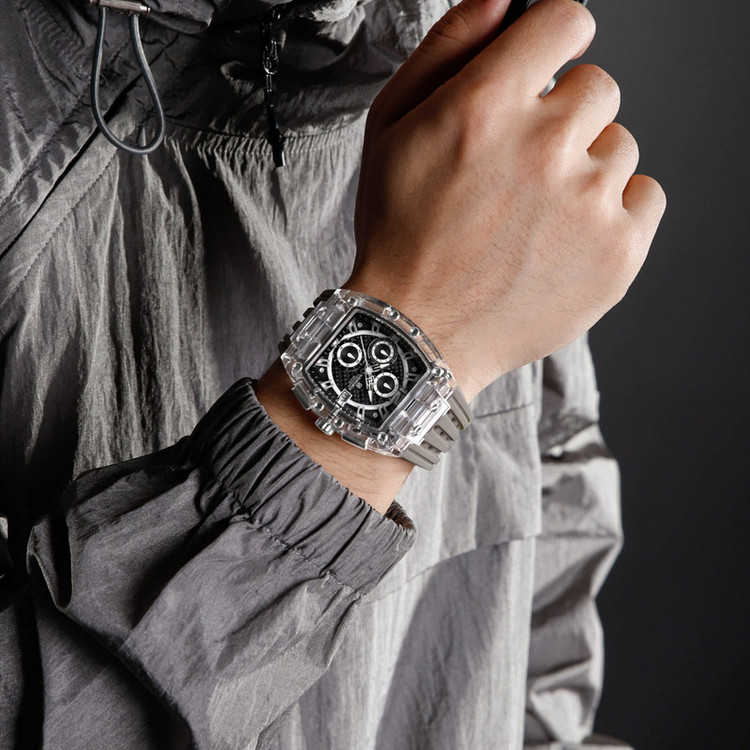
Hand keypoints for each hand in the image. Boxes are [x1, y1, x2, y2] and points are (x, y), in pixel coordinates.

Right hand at [349, 0, 665, 400]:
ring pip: (620, 146)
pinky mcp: (619, 251)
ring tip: (536, 216)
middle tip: (524, 168)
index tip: (547, 67)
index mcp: (487, 105)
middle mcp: (545, 145)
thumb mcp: (390, 130)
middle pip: (598, 87)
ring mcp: (589, 201)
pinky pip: (646, 196)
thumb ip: (446, 50)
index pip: (565, 20)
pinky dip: (613, 211)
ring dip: (585, 169)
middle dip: (563, 117)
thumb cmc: (400, 235)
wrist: (418, 331)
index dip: (554, 40)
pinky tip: (566, 237)